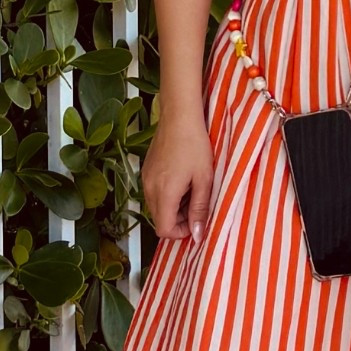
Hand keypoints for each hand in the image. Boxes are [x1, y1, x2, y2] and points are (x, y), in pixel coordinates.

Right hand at [143, 100, 215, 244]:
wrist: (179, 117)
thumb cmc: (194, 143)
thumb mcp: (204, 180)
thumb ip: (200, 209)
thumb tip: (197, 234)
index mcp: (164, 193)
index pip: (164, 230)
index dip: (181, 233)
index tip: (195, 224)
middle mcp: (150, 188)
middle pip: (159, 220)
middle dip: (178, 220)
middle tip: (197, 205)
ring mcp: (146, 179)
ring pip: (156, 207)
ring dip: (174, 208)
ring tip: (192, 190)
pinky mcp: (146, 171)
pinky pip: (154, 193)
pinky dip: (167, 195)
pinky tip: (182, 180)